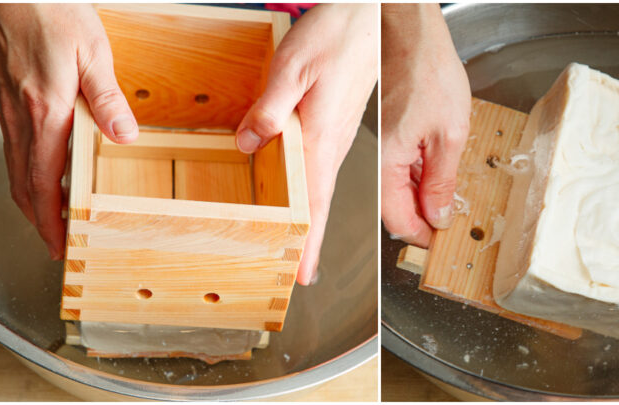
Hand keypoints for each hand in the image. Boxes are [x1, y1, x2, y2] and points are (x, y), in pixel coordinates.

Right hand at [0, 4, 138, 259]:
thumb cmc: (52, 9)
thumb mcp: (94, 52)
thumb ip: (107, 97)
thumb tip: (124, 135)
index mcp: (46, 109)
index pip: (44, 179)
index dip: (49, 216)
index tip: (58, 241)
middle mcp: (22, 113)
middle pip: (23, 181)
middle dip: (38, 218)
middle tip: (54, 244)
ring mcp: (9, 104)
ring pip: (13, 165)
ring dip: (29, 197)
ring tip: (47, 218)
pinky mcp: (6, 93)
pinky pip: (13, 143)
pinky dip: (23, 169)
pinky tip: (38, 171)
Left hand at [234, 4, 377, 285]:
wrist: (369, 19)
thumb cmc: (336, 36)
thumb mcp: (291, 67)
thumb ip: (269, 107)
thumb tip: (249, 143)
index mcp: (322, 136)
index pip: (317, 203)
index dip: (310, 242)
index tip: (304, 274)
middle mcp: (334, 143)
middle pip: (322, 205)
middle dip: (312, 244)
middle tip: (301, 277)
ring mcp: (338, 136)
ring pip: (323, 189)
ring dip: (314, 222)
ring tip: (301, 250)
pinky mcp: (337, 125)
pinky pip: (324, 170)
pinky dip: (315, 195)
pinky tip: (305, 200)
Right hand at [380, 4, 470, 246]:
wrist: (409, 30)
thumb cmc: (428, 69)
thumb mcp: (450, 133)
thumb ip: (441, 180)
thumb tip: (439, 215)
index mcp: (387, 160)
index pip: (399, 219)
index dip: (423, 235)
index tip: (441, 242)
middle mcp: (376, 155)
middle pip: (395, 205)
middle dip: (422, 218)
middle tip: (448, 225)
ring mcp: (379, 142)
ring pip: (396, 185)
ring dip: (419, 196)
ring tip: (446, 200)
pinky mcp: (385, 130)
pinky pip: (397, 164)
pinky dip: (415, 174)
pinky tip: (434, 170)